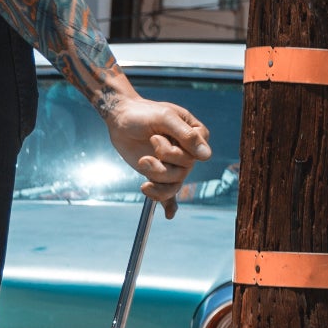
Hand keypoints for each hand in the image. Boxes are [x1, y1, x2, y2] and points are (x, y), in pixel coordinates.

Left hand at [100, 93, 211, 215]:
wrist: (121, 118)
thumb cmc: (144, 113)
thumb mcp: (165, 118)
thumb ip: (186, 135)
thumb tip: (206, 156)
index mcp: (197, 135)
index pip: (197, 155)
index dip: (175, 152)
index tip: (156, 137)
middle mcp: (188, 152)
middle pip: (183, 170)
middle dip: (163, 159)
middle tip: (151, 140)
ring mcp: (174, 165)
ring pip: (173, 183)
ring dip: (155, 175)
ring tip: (142, 161)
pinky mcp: (159, 175)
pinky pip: (168, 194)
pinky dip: (169, 204)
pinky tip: (169, 214)